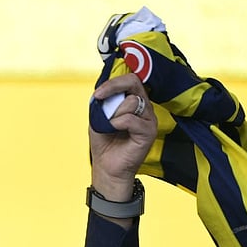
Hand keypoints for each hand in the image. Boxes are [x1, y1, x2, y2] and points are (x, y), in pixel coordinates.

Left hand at [88, 73, 156, 203]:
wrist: (107, 167)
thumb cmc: (104, 142)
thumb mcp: (99, 117)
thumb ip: (103, 102)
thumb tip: (103, 90)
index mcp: (134, 102)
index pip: (131, 79)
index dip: (114, 82)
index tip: (97, 93)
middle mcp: (144, 108)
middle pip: (134, 83)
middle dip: (113, 88)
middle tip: (99, 98)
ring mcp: (148, 119)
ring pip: (132, 102)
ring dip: (113, 112)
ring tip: (109, 125)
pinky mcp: (149, 132)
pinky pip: (131, 119)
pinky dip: (117, 123)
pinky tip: (112, 130)